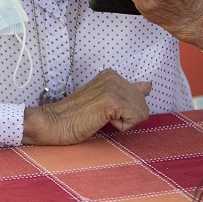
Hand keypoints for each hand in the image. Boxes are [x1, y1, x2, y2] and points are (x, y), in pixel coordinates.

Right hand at [21, 69, 150, 145]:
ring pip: (141, 112)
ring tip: (101, 118)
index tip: (105, 111)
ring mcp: (112, 86)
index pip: (140, 95)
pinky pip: (134, 118)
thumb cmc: (75, 117)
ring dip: (124, 122)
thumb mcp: (106, 101)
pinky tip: (103, 121)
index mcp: (111, 75)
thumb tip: (148, 85)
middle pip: (143, 105)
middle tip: (101, 116)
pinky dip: (122, 126)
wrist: (54, 123)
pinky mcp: (111, 100)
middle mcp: (113, 76)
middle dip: (127, 117)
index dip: (126, 111)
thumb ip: (127, 92)